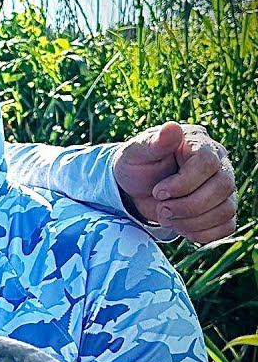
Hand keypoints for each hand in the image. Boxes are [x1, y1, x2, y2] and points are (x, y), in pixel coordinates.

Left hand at [114, 121, 236, 242]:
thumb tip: (171, 128)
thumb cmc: (136, 165)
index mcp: (199, 144)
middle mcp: (219, 164)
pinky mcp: (222, 209)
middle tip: (161, 209)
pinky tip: (180, 225)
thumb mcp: (135, 153)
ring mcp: (223, 188)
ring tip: (166, 216)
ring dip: (191, 221)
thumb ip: (153, 142)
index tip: (158, 192)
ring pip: (226, 209)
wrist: (135, 189)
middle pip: (222, 188)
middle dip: (187, 205)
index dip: (183, 183)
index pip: (208, 163)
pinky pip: (226, 226)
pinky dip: (201, 233)